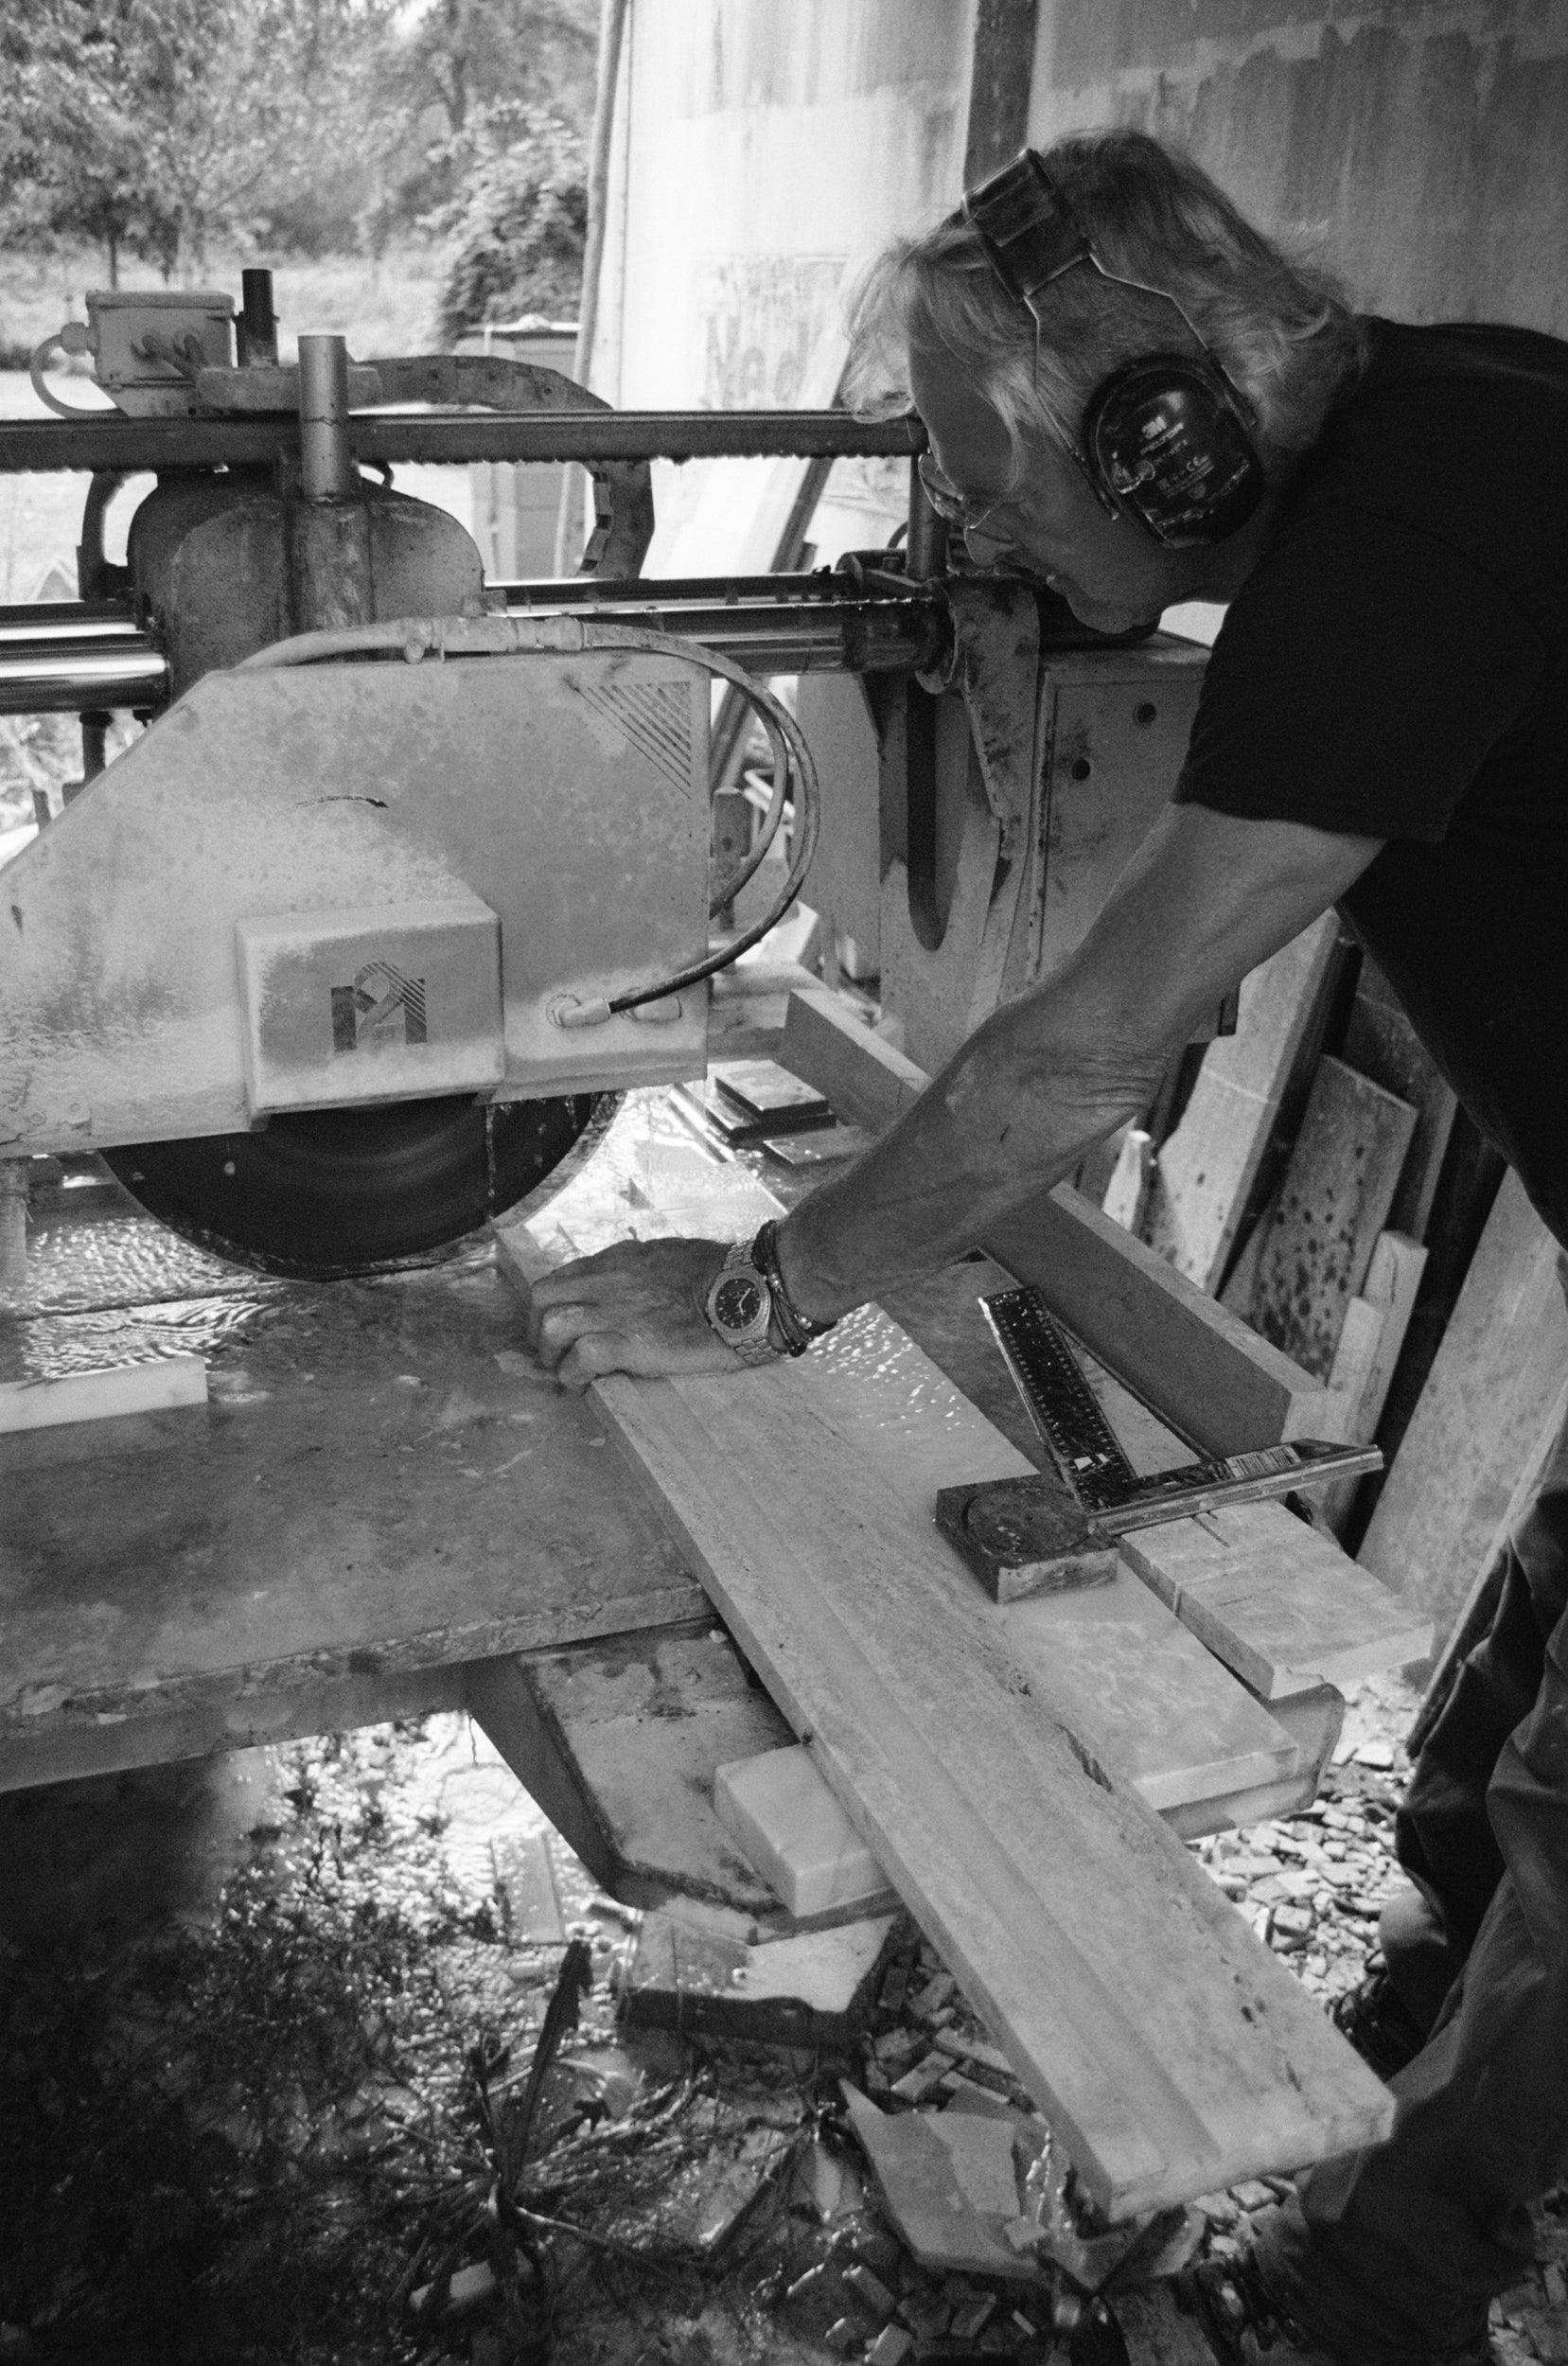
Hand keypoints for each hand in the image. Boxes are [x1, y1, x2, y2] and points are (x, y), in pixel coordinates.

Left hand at [526, 1236, 745, 1390]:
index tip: (563, 1327)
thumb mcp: (673, 1256)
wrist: (749, 1290)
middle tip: (554, 1352)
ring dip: (552, 1355)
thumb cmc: (726, 1274)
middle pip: (542, 1297)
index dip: (555, 1305)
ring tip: (566, 1372)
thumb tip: (642, 1284)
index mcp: (620, 1260)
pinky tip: (584, 1385)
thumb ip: (646, 1268)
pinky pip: (579, 1359)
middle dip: (538, 1329)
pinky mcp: (629, 1343)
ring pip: (552, 1326)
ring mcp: (616, 1310)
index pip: (564, 1276)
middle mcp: (609, 1280)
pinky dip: (573, 1375)